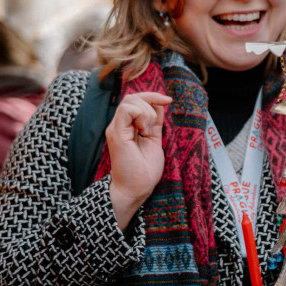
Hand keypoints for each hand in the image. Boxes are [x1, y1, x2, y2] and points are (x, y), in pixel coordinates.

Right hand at [106, 91, 170, 229]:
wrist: (136, 189)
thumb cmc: (145, 170)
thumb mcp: (155, 139)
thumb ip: (155, 121)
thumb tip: (160, 103)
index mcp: (127, 126)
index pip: (135, 100)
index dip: (153, 96)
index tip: (169, 100)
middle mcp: (119, 125)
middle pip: (132, 97)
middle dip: (151, 101)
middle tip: (154, 126)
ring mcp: (116, 128)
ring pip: (130, 101)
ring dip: (147, 112)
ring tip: (147, 131)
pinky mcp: (116, 133)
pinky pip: (127, 110)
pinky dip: (141, 115)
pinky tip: (144, 131)